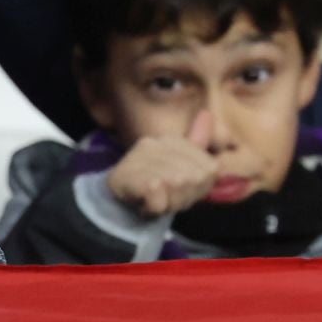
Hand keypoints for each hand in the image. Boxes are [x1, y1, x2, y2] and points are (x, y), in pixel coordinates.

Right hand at [105, 111, 219, 217]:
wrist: (110, 199)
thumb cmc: (150, 184)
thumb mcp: (178, 165)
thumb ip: (196, 143)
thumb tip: (206, 113)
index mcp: (173, 140)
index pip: (210, 169)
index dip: (199, 188)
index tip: (180, 191)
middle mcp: (158, 143)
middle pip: (197, 178)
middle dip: (186, 197)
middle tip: (166, 198)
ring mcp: (144, 157)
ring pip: (180, 186)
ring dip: (170, 203)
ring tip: (157, 200)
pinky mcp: (132, 175)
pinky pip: (160, 200)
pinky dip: (155, 208)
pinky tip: (145, 203)